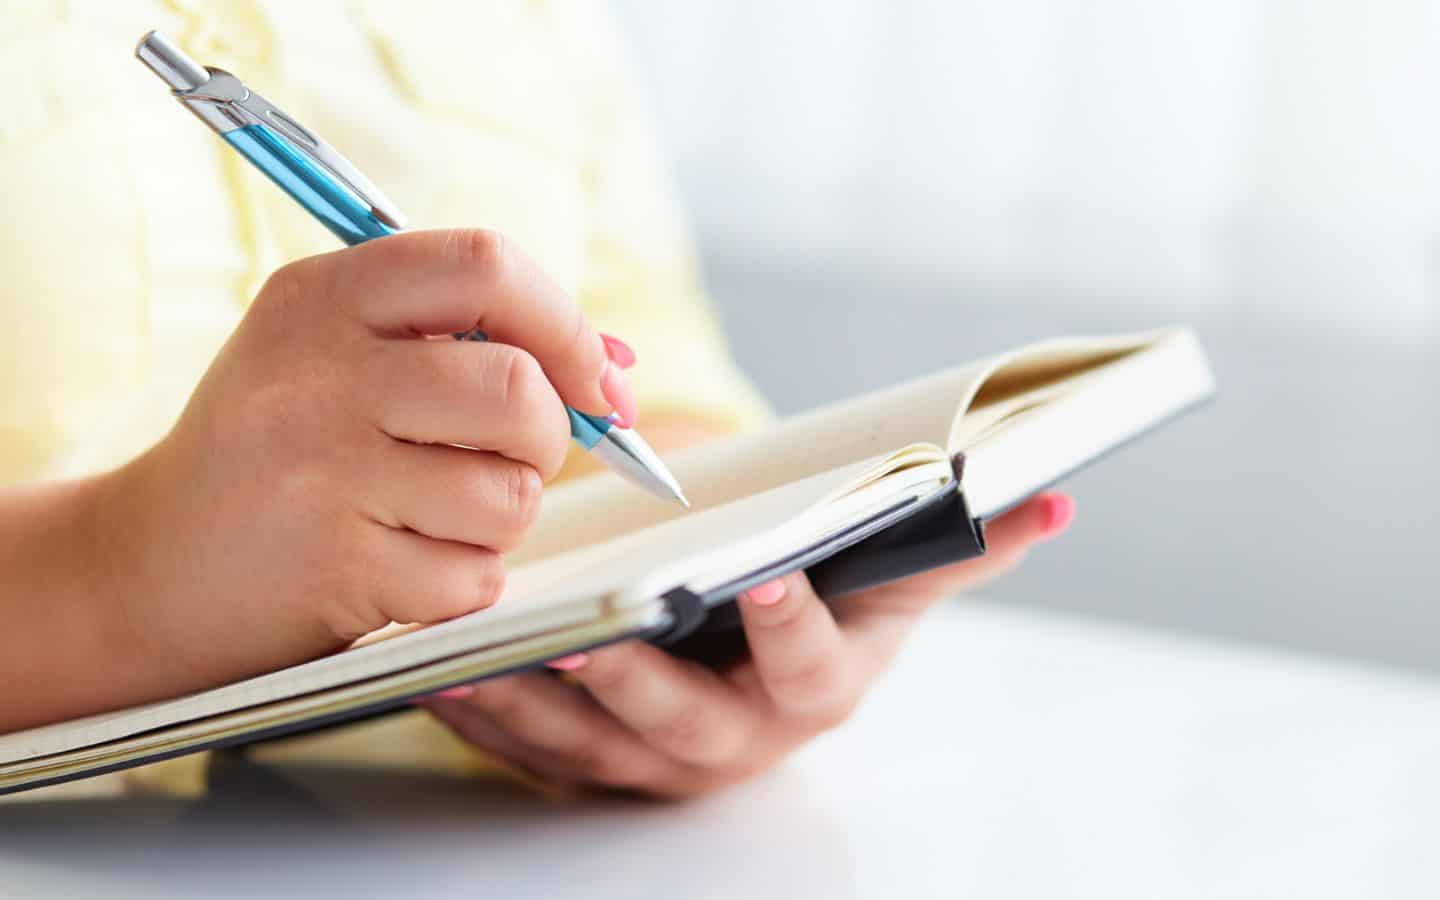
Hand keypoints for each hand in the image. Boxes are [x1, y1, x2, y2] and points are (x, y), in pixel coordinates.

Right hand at [100, 230, 635, 692]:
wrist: (145, 567)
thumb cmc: (273, 456)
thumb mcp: (336, 359)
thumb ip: (466, 342)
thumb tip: (614, 367)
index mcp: (323, 296)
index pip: (486, 265)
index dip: (564, 323)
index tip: (588, 376)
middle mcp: (318, 374)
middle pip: (516, 390)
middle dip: (546, 437)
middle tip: (513, 457)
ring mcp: (322, 473)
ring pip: (508, 494)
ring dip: (498, 519)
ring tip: (430, 516)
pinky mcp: (336, 567)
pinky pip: (474, 576)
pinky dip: (460, 582)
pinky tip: (398, 567)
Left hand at [421, 492, 1075, 797]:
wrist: (757, 657)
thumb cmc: (822, 604)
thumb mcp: (889, 575)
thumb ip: (958, 540)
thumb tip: (1053, 497)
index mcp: (815, 687)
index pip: (811, 668)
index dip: (791, 629)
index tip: (765, 580)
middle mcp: (737, 737)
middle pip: (686, 723)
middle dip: (637, 680)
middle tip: (592, 629)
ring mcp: (657, 757)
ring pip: (592, 743)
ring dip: (535, 699)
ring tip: (482, 649)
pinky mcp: (591, 759)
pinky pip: (530, 749)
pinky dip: (483, 712)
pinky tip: (439, 669)